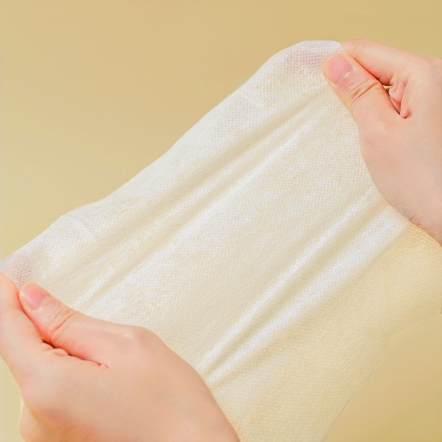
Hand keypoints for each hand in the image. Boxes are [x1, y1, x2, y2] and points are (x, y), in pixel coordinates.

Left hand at [0, 272, 238, 441]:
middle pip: (26, 354)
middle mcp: (34, 421)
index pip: (10, 332)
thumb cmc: (170, 401)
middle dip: (47, 329)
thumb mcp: (126, 344)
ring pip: (41, 373)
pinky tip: (107, 380)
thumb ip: (69, 323)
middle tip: (91, 324)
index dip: (8, 300)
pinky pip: (51, 395)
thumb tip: (31, 300)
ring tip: (113, 362)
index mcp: (47, 388)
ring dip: (63, 354)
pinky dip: (69, 374)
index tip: (9, 277)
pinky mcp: (60, 441)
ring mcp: (46, 436)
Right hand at [322, 38, 441, 244]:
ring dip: (366, 106)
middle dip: (353, 88)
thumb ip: (358, 94)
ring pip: (386, 89)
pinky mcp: (432, 118)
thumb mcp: (378, 133)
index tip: (310, 73)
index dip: (337, 62)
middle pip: (379, 68)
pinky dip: (379, 118)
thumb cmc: (425, 182)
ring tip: (359, 133)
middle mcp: (436, 80)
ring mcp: (435, 100)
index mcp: (426, 75)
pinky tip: (373, 137)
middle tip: (335, 115)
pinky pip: (397, 106)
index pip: (368, 52)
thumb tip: (337, 64)